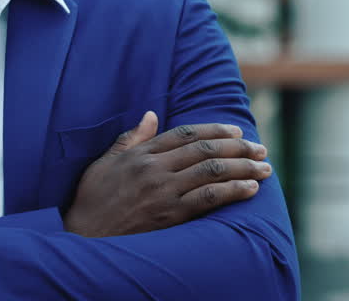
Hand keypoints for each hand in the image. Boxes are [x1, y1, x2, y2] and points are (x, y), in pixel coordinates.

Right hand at [63, 111, 272, 236]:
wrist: (84, 234)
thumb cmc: (92, 199)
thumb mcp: (105, 161)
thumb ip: (131, 138)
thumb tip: (151, 115)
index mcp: (140, 154)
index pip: (185, 134)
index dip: (214, 130)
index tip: (236, 131)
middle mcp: (154, 168)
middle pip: (204, 150)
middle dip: (238, 148)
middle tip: (260, 148)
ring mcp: (163, 192)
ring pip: (212, 171)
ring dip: (243, 167)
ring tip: (264, 167)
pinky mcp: (170, 215)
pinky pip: (208, 198)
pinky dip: (233, 191)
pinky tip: (251, 189)